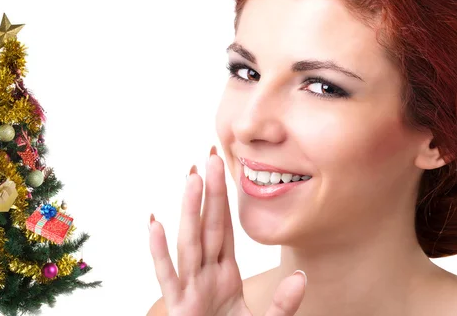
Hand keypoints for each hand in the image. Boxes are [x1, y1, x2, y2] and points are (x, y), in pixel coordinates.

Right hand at [148, 147, 306, 315]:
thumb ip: (283, 303)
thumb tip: (302, 277)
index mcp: (225, 275)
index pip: (224, 228)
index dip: (224, 199)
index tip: (223, 169)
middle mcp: (205, 276)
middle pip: (207, 227)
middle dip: (208, 193)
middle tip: (207, 157)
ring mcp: (190, 290)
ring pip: (189, 243)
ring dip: (189, 210)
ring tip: (190, 179)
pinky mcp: (179, 308)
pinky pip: (169, 276)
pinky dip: (159, 251)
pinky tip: (155, 223)